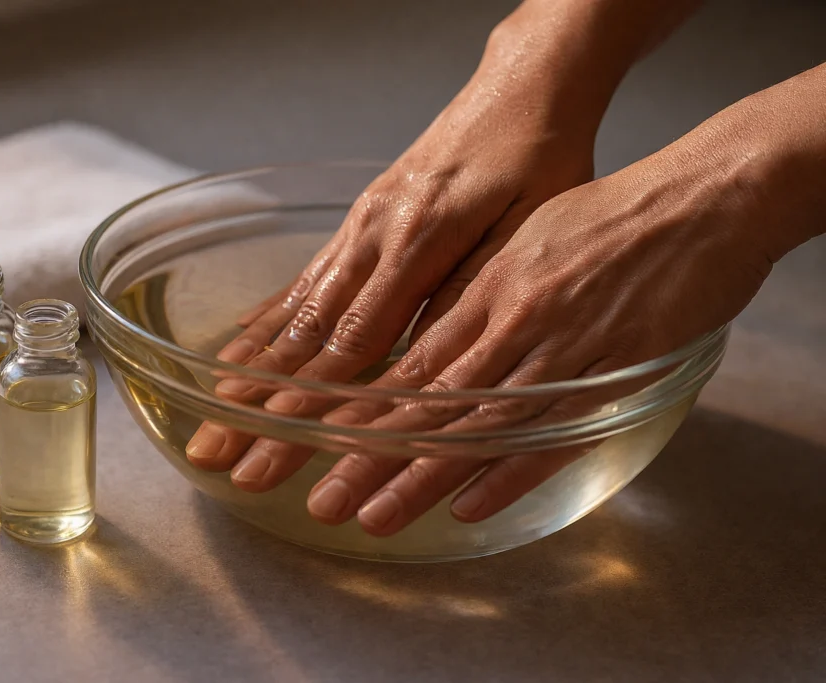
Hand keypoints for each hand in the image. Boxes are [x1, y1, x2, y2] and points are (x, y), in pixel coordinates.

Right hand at [184, 35, 602, 481]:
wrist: (520, 88)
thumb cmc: (537, 155)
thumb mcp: (530, 224)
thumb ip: (471, 290)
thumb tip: (426, 365)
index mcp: (418, 239)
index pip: (354, 339)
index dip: (313, 399)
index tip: (275, 444)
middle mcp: (373, 235)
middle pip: (307, 334)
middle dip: (260, 401)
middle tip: (220, 451)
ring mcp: (359, 228)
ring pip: (295, 309)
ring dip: (250, 368)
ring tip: (213, 414)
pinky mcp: (359, 223)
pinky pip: (305, 277)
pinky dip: (268, 318)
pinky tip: (241, 346)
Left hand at [305, 122, 783, 534]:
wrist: (703, 196)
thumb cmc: (613, 214)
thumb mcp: (528, 236)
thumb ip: (483, 291)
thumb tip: (439, 335)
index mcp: (489, 285)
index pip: (411, 360)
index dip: (363, 405)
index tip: (316, 440)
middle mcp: (514, 319)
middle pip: (430, 400)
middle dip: (371, 455)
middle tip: (325, 498)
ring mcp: (563, 348)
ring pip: (480, 426)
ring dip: (424, 477)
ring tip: (376, 516)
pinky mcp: (617, 373)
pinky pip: (556, 433)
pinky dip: (511, 473)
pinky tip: (470, 506)